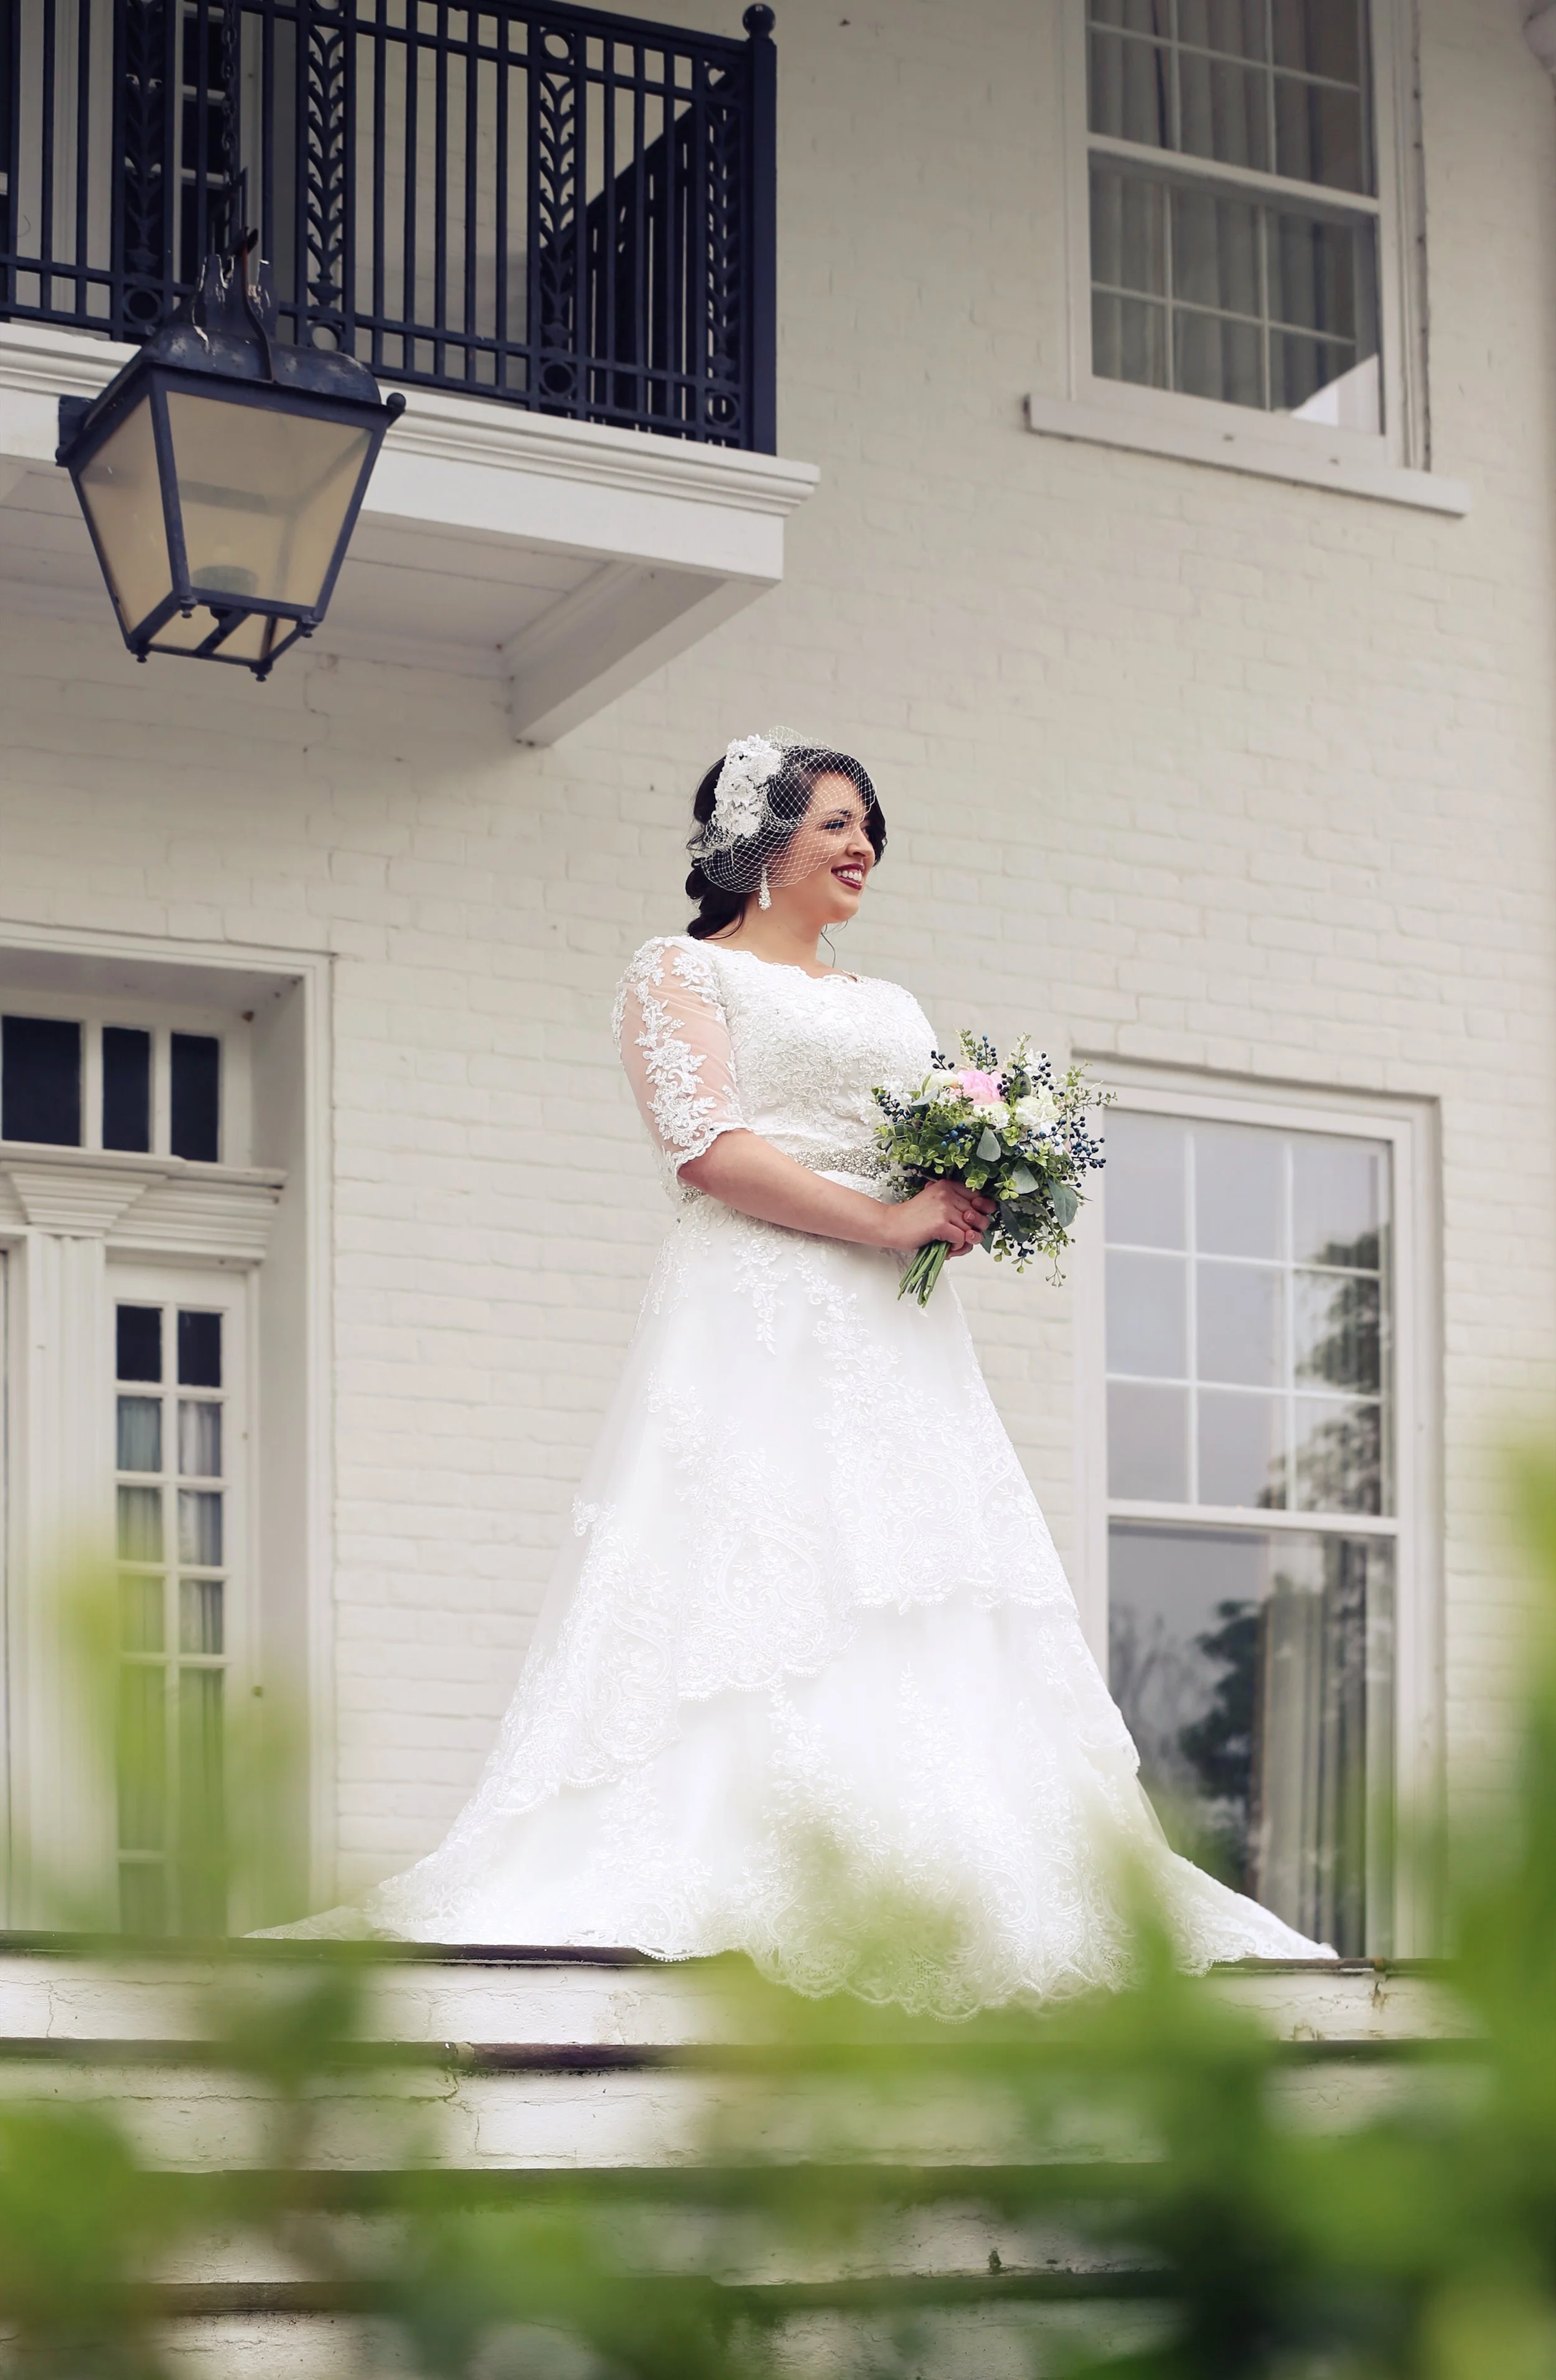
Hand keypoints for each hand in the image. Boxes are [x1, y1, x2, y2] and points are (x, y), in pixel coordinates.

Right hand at [880, 1180, 995, 1258]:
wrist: (891, 1225)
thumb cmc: (912, 1218)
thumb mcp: (935, 1203)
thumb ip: (955, 1205)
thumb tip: (980, 1219)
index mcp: (948, 1186)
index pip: (980, 1198)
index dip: (982, 1212)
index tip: (974, 1222)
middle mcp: (947, 1194)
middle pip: (978, 1216)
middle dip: (974, 1231)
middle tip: (963, 1238)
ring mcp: (944, 1209)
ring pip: (971, 1229)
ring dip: (964, 1243)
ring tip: (952, 1245)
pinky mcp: (940, 1224)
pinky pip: (961, 1239)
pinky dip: (956, 1247)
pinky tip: (946, 1248)